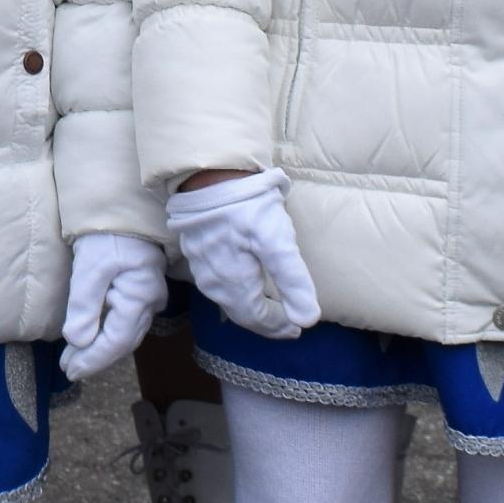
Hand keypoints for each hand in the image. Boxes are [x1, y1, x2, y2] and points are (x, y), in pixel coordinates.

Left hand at [58, 231, 167, 380]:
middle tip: (69, 369)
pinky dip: (107, 334)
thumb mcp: (90, 268)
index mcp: (140, 298)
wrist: (121, 207)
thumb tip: (78, 341)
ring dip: (100, 348)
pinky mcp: (141, 291)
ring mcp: (148, 297)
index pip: (116, 342)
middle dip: (95, 358)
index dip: (93, 360)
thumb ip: (85, 305)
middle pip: (123, 341)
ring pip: (125, 334)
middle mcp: (150, 303)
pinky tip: (91, 338)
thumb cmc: (106, 235)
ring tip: (74, 358)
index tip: (70, 370)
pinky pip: (126, 322)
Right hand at [167, 169, 320, 339]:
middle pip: (241, 313)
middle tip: (287, 324)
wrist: (208, 174)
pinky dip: (236, 291)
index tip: (298, 328)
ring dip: (250, 308)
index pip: (257, 319)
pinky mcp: (195, 250)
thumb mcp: (277, 241)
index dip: (279, 327)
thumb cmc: (247, 207)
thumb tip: (308, 321)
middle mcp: (212, 284)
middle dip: (266, 322)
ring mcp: (200, 267)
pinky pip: (218, 283)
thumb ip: (293, 281)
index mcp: (232, 286)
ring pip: (227, 299)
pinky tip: (244, 283)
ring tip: (269, 308)